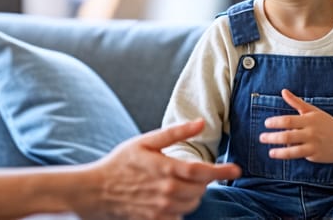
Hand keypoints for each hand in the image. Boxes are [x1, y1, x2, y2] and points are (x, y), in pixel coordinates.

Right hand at [79, 119, 240, 219]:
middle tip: (189, 172)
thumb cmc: (120, 162)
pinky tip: (167, 197)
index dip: (222, 170)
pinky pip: (180, 216)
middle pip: (201, 189)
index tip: (237, 169)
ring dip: (192, 194)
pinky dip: (180, 207)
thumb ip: (175, 133)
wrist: (96, 190)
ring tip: (176, 183)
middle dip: (201, 181)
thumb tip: (200, 123)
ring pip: (193, 203)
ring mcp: (163, 208)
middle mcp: (167, 191)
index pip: (203, 171)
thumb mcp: (145, 142)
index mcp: (166, 169)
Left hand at [258, 89, 332, 166]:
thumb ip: (296, 102)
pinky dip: (288, 155)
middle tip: (262, 138)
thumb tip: (283, 91)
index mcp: (309, 120)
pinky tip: (279, 154)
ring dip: (279, 151)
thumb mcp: (312, 111)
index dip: (276, 122)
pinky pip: (299, 155)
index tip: (266, 123)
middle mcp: (311, 132)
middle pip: (288, 135)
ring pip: (293, 150)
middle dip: (273, 137)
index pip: (288, 120)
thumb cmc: (326, 124)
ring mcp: (313, 145)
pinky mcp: (315, 155)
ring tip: (270, 152)